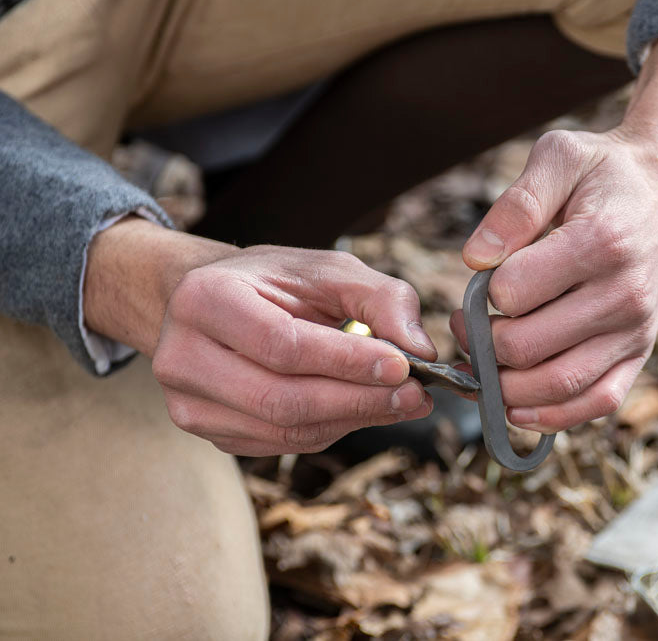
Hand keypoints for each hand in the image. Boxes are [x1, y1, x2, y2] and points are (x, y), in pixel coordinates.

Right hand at [85, 221, 436, 454]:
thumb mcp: (327, 269)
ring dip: (353, 420)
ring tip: (403, 403)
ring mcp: (189, 404)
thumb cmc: (273, 283)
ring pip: (284, 430)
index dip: (347, 361)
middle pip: (281, 399)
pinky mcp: (210, 433)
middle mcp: (182, 357)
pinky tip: (364, 410)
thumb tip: (420, 350)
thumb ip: (380, 297)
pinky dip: (333, 429)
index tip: (403, 366)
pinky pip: (282, 443)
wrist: (213, 302)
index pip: (283, 345)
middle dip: (359, 400)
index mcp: (205, 300)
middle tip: (415, 395)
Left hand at [450, 33, 657, 433]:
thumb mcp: (559, 157)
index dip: (482, 293)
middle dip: (482, 342)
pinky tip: (516, 410)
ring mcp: (636, 329)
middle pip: (528, 346)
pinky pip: (598, 402)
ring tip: (484, 364)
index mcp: (601, 242)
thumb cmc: (605, 172)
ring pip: (559, 384)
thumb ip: (516, 204)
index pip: (514, 292)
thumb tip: (475, 258)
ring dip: (505, 386)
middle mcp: (625, 294)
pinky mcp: (640, 352)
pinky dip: (553, 416)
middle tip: (466, 325)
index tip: (478, 282)